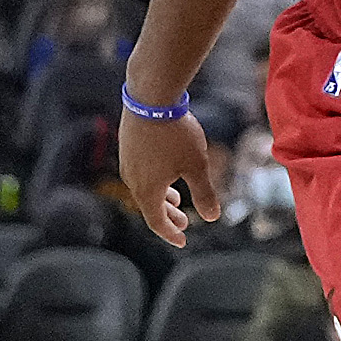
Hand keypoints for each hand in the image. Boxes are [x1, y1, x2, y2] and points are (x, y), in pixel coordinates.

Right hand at [118, 103, 221, 242]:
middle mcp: (132, 180)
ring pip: (144, 188)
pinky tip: (168, 171)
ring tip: (177, 199)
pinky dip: (155, 181)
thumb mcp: (197, 165)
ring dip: (162, 197)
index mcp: (147, 190)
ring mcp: (127, 163)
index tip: (182, 241)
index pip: (156, 221)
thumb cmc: (175, 135)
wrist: (150, 99)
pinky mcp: (128, 147)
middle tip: (185, 223)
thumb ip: (204, 193)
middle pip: (149, 206)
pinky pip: (141, 173)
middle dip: (168, 216)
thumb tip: (213, 218)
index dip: (170, 233)